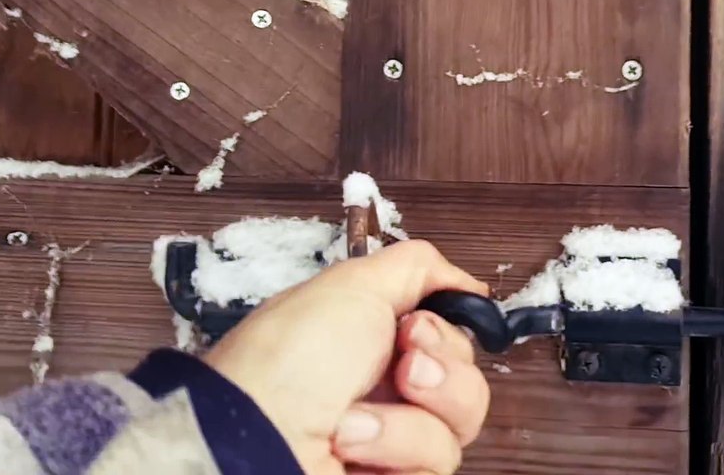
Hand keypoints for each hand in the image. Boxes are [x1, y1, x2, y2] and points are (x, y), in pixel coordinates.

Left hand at [202, 240, 492, 473]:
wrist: (256, 437)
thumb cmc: (287, 363)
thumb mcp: (352, 285)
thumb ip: (417, 268)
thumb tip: (466, 282)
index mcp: (380, 345)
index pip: (454, 340)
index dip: (444, 331)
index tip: (414, 327)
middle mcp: (389, 394)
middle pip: (467, 381)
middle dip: (441, 369)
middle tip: (401, 366)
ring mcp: (394, 446)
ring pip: (458, 426)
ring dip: (407, 418)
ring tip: (353, 419)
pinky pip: (436, 464)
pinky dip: (394, 449)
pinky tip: (349, 448)